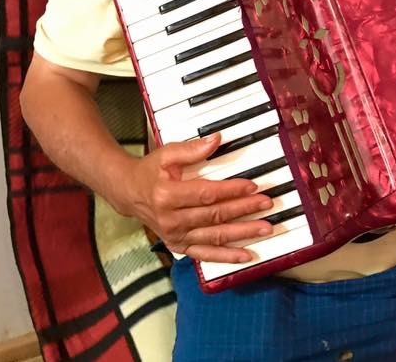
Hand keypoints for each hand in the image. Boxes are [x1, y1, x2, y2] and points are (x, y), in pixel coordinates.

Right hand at [121, 134, 273, 262]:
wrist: (129, 194)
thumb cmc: (150, 171)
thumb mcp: (166, 154)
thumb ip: (192, 149)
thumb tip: (216, 140)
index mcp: (167, 196)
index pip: (206, 194)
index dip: (231, 190)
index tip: (252, 186)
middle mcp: (171, 220)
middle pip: (215, 216)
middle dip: (244, 210)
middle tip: (266, 204)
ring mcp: (175, 236)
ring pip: (215, 237)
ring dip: (243, 233)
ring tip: (265, 227)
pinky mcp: (179, 246)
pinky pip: (206, 254)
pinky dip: (227, 256)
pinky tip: (246, 254)